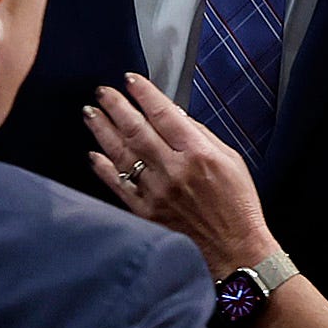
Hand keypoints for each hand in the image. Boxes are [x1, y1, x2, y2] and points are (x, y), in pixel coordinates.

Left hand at [85, 74, 278, 274]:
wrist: (234, 248)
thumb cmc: (237, 202)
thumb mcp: (230, 159)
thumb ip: (200, 136)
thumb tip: (173, 115)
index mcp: (197, 153)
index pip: (164, 114)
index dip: (144, 94)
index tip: (130, 80)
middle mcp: (174, 170)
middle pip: (136, 130)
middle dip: (116, 107)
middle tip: (101, 92)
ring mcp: (156, 192)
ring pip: (122, 154)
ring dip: (103, 131)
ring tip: (89, 113)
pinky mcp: (145, 211)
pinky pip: (118, 185)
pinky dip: (104, 168)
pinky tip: (93, 154)